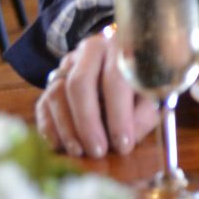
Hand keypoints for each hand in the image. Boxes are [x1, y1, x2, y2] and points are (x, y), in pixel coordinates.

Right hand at [35, 31, 157, 157]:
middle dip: (87, 122)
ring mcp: (68, 64)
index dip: (118, 115)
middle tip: (98, 151)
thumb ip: (146, 113)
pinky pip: (44, 104)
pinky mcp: (53, 81)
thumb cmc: (144, 82)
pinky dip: (49, 127)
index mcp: (120, 46)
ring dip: (67, 128)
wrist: (129, 64)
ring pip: (57, 94)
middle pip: (79, 84)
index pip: (115, 79)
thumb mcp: (154, 93)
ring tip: (80, 152)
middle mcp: (90, 50)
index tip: (123, 144)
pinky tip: (59, 146)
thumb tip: (127, 139)